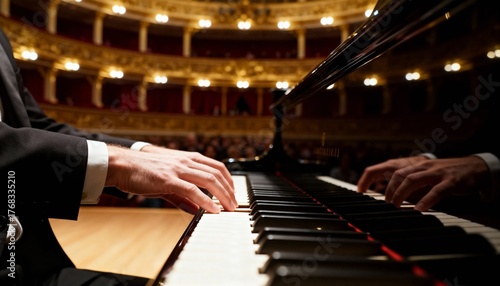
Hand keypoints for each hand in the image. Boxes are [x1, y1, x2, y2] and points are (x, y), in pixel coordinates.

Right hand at [105, 145, 236, 213]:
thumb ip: (183, 196)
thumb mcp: (167, 182)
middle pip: (217, 174)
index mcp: (188, 158)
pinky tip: (213, 210)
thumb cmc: (143, 172)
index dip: (229, 180)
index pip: (217, 167)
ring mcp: (178, 169)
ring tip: (229, 208)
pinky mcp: (169, 180)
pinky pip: (192, 190)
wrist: (122, 165)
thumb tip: (196, 209)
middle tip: (234, 205)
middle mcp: (186, 161)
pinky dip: (206, 201)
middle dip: (229, 191)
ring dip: (222, 196)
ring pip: (209, 180)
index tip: (233, 193)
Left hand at [357, 155, 488, 210]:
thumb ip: (405, 184)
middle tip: (384, 205)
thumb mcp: (421, 176)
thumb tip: (385, 196)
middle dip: (387, 190)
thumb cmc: (443, 174)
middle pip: (397, 174)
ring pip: (412, 179)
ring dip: (401, 194)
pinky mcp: (450, 180)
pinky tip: (419, 209)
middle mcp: (421, 165)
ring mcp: (435, 172)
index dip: (369, 176)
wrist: (474, 166)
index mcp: (412, 164)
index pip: (383, 167)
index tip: (359, 190)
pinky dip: (426, 200)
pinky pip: (436, 190)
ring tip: (395, 207)